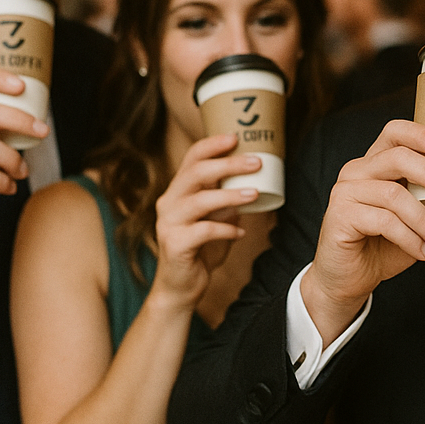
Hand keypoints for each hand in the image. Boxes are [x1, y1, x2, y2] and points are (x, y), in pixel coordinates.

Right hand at [149, 133, 259, 306]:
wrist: (181, 286)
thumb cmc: (200, 249)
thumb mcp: (215, 218)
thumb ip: (226, 201)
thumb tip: (254, 180)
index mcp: (177, 192)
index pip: (191, 159)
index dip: (212, 145)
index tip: (236, 137)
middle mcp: (168, 203)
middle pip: (195, 174)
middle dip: (228, 165)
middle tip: (256, 162)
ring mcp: (168, 224)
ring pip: (199, 201)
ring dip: (231, 196)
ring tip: (255, 194)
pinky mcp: (175, 245)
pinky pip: (204, 231)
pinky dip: (226, 229)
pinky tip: (241, 232)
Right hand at [300, 121, 424, 343]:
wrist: (351, 278)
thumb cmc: (383, 245)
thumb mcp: (415, 216)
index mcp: (375, 163)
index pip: (395, 132)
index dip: (420, 133)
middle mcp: (357, 171)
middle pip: (397, 157)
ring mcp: (345, 192)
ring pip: (394, 195)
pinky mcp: (340, 216)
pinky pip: (384, 222)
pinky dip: (410, 239)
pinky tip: (423, 252)